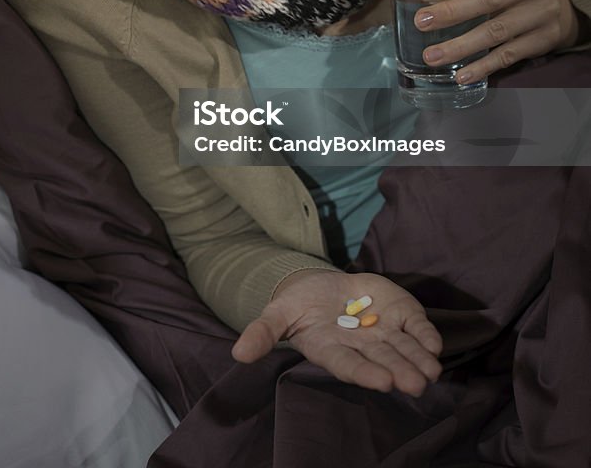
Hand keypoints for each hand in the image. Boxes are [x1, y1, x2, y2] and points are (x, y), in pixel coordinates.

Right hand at [231, 269, 442, 396]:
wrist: (322, 288)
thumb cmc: (298, 306)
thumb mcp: (277, 314)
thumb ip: (262, 333)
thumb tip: (238, 353)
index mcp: (332, 350)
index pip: (349, 366)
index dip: (365, 374)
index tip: (382, 383)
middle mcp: (361, 346)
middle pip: (383, 361)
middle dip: (400, 372)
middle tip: (415, 384)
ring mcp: (382, 331)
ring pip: (404, 349)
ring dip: (419, 360)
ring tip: (432, 371)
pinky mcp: (398, 312)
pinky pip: (415, 327)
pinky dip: (425, 335)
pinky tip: (435, 344)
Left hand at [371, 0, 580, 81]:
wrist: (556, 2)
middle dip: (454, 11)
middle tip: (421, 22)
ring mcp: (541, 11)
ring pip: (498, 30)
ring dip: (462, 45)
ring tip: (431, 56)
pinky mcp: (544, 39)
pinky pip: (510, 55)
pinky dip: (484, 66)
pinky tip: (461, 74)